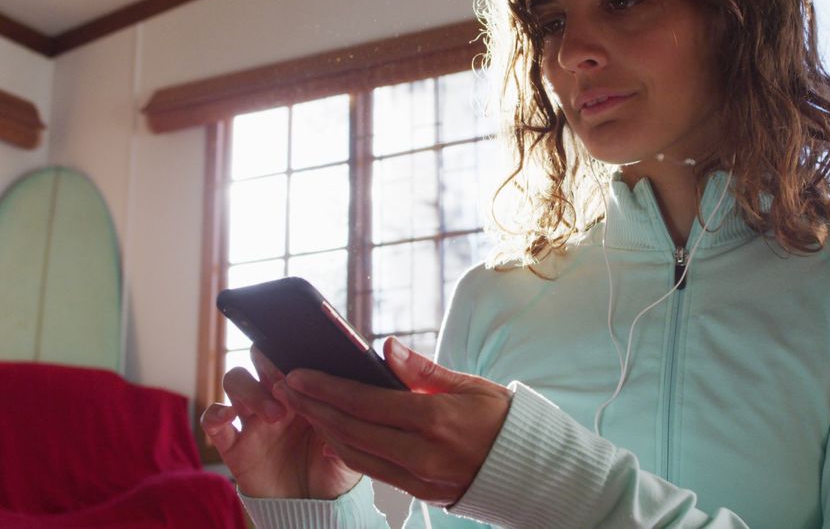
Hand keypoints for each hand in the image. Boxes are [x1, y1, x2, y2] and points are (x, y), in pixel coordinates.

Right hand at [200, 347, 360, 498]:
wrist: (317, 512)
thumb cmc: (338, 470)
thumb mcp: (356, 437)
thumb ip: (357, 409)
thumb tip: (365, 378)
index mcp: (307, 390)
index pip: (293, 354)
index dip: (294, 350)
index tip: (305, 360)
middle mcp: (278, 397)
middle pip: (261, 358)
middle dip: (269, 362)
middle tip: (286, 381)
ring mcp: (254, 419)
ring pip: (236, 380)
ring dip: (250, 390)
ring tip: (274, 414)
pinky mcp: (235, 445)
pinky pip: (213, 421)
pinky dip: (215, 413)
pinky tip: (228, 416)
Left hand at [277, 337, 511, 506]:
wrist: (532, 470)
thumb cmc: (503, 420)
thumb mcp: (472, 386)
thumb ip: (424, 370)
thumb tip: (387, 348)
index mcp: (435, 419)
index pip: (366, 402)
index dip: (326, 388)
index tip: (298, 374)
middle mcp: (422, 452)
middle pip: (351, 429)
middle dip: (313, 407)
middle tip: (286, 387)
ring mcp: (419, 477)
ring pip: (355, 453)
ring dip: (323, 429)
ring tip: (301, 407)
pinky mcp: (419, 492)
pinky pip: (372, 471)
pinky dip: (346, 451)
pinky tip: (331, 434)